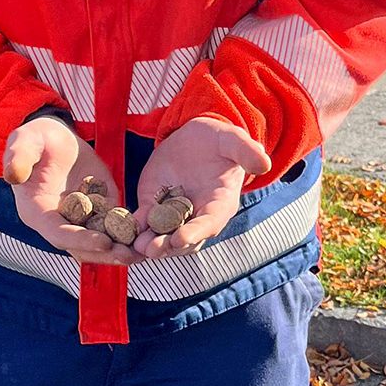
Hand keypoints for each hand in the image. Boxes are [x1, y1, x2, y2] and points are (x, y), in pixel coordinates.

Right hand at [3, 116, 135, 264]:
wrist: (54, 137)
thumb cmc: (35, 139)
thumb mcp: (24, 141)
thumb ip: (19, 157)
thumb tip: (13, 175)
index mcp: (37, 211)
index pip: (58, 233)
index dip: (79, 240)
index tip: (102, 243)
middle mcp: (58, 221)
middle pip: (80, 246)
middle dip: (104, 253)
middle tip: (129, 256)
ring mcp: (79, 217)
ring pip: (98, 242)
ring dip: (119, 250)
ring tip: (143, 254)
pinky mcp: (98, 207)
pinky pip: (113, 225)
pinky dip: (129, 233)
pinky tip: (148, 237)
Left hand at [133, 117, 270, 258]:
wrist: (194, 136)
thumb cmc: (218, 139)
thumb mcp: (233, 140)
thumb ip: (246, 151)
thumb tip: (264, 163)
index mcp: (220, 204)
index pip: (209, 223)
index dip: (196, 232)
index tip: (181, 238)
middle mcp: (197, 215)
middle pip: (184, 239)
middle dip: (168, 246)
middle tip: (152, 249)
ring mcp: (173, 213)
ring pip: (161, 237)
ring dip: (149, 244)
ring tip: (136, 246)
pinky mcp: (153, 205)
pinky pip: (142, 221)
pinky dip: (133, 228)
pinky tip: (122, 229)